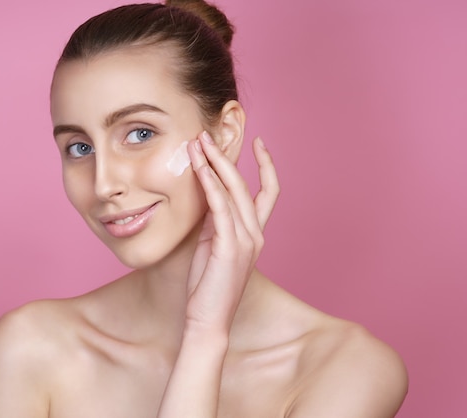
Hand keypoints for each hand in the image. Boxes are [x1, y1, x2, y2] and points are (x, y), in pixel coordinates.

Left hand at [185, 131, 278, 332]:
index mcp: (255, 234)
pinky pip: (221, 208)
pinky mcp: (230, 248)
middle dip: (226, 157)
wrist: (208, 321)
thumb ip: (215, 221)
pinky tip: (200, 169)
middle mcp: (256, 234)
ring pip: (234, 191)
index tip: (258, 142)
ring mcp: (246, 241)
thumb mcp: (213, 245)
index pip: (268, 192)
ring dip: (215, 164)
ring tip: (198, 144)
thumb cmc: (208, 286)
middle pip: (247, 185)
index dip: (266, 166)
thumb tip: (206, 193)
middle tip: (207, 135)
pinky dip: (211, 185)